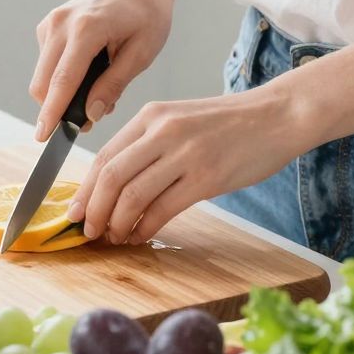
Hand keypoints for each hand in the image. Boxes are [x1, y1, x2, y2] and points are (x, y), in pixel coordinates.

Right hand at [30, 0, 178, 141]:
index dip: (52, 113)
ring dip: (61, 95)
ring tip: (98, 94)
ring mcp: (51, 23)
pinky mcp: (48, 26)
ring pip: (42, 76)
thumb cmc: (148, 12)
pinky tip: (90, 74)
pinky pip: (47, 64)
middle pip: (44, 82)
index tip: (43, 138)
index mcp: (86, 28)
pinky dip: (62, 78)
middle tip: (89, 122)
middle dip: (58, 109)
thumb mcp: (142, 52)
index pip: (62, 80)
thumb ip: (115, 85)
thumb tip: (90, 115)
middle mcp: (61, 24)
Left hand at [67, 83, 297, 244]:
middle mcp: (163, 131)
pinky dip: (144, 227)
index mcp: (152, 115)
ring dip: (116, 223)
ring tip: (114, 237)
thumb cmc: (230, 124)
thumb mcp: (180, 120)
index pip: (103, 155)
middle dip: (93, 211)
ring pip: (132, 195)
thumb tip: (114, 183)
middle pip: (110, 176)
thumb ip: (148, 144)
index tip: (76, 211)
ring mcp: (185, 154)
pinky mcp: (207, 177)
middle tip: (88, 231)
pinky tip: (140, 235)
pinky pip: (163, 209)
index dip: (85, 189)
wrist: (277, 116)